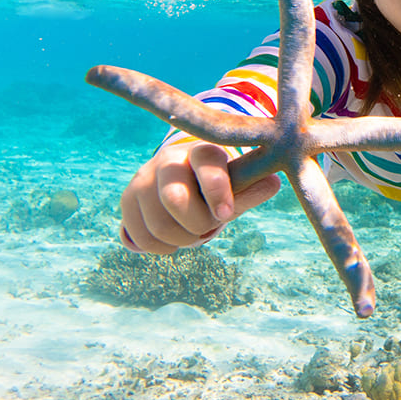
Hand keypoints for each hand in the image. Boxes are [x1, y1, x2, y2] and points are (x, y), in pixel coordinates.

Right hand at [119, 142, 281, 253]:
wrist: (183, 181)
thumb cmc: (218, 185)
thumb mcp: (237, 186)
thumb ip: (252, 189)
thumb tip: (272, 183)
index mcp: (201, 151)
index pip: (206, 164)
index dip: (216, 189)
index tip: (226, 213)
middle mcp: (168, 161)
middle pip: (175, 200)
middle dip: (197, 224)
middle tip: (209, 226)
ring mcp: (143, 179)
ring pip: (158, 225)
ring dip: (181, 240)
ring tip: (192, 231)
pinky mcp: (127, 200)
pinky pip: (141, 237)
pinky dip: (162, 247)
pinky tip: (173, 236)